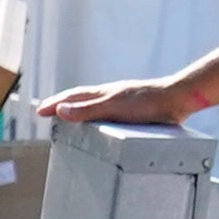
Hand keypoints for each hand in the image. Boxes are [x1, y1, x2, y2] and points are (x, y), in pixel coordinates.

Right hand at [38, 76, 194, 128]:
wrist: (178, 99)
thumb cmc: (147, 103)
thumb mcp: (113, 107)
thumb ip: (87, 110)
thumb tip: (60, 110)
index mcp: (103, 93)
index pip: (72, 97)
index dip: (55, 104)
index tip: (39, 112)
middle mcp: (112, 95)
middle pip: (82, 98)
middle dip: (63, 105)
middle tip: (49, 113)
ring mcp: (124, 101)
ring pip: (96, 104)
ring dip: (80, 110)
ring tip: (72, 119)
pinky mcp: (136, 110)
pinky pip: (109, 112)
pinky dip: (98, 116)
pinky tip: (105, 125)